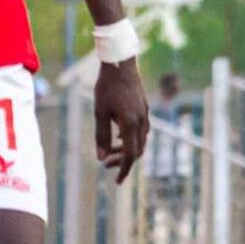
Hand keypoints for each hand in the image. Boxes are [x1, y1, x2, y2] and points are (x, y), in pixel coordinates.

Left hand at [93, 57, 148, 182]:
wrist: (120, 63)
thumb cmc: (106, 86)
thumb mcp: (99, 112)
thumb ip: (101, 136)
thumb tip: (101, 158)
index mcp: (130, 123)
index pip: (131, 154)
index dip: (124, 169)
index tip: (118, 180)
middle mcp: (141, 121)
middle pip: (137, 150)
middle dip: (123, 161)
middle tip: (107, 165)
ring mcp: (145, 114)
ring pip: (141, 140)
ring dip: (127, 150)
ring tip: (110, 152)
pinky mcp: (144, 108)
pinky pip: (142, 130)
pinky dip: (131, 138)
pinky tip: (119, 137)